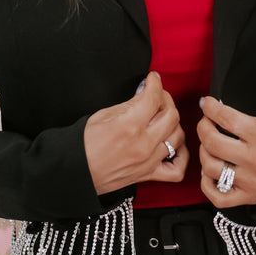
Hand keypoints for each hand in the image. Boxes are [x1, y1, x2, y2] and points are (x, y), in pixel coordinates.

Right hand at [84, 72, 188, 194]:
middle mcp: (143, 144)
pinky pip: (177, 169)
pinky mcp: (148, 175)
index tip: (153, 79)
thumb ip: (129, 105)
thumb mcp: (102, 116)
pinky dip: (181, 156)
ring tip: (162, 118)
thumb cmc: (82, 146)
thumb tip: (144, 94)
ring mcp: (148, 161)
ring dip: (173, 123)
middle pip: (172, 115)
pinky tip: (173, 146)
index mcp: (129, 126)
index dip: (155, 83)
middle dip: (165, 99)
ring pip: (178, 137)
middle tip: (156, 96)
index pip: (154, 98)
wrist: (74, 172)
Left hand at [197, 97, 255, 207]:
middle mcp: (254, 161)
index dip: (211, 108)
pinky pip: (215, 195)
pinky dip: (207, 183)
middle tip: (205, 124)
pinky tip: (211, 172)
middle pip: (213, 142)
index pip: (227, 118)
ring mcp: (249, 182)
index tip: (207, 104)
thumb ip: (240, 119)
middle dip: (203, 128)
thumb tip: (211, 109)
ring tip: (209, 147)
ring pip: (209, 167)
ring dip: (204, 153)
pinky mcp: (246, 198)